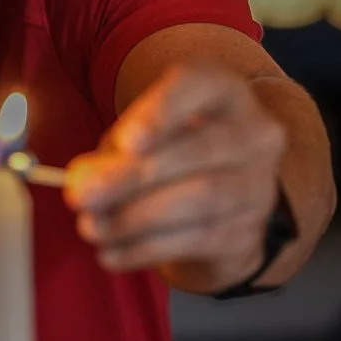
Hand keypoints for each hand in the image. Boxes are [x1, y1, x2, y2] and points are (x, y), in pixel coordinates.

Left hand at [63, 62, 287, 293]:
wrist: (217, 208)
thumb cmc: (169, 154)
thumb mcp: (140, 138)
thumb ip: (113, 152)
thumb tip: (84, 180)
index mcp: (224, 91)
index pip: (198, 86)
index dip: (162, 112)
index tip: (127, 142)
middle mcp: (254, 133)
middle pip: (197, 151)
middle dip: (132, 177)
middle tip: (82, 197)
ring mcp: (258, 185)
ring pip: (200, 199)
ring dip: (135, 218)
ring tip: (91, 228)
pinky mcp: (248, 232)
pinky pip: (196, 240)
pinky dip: (146, 249)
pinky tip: (111, 254)